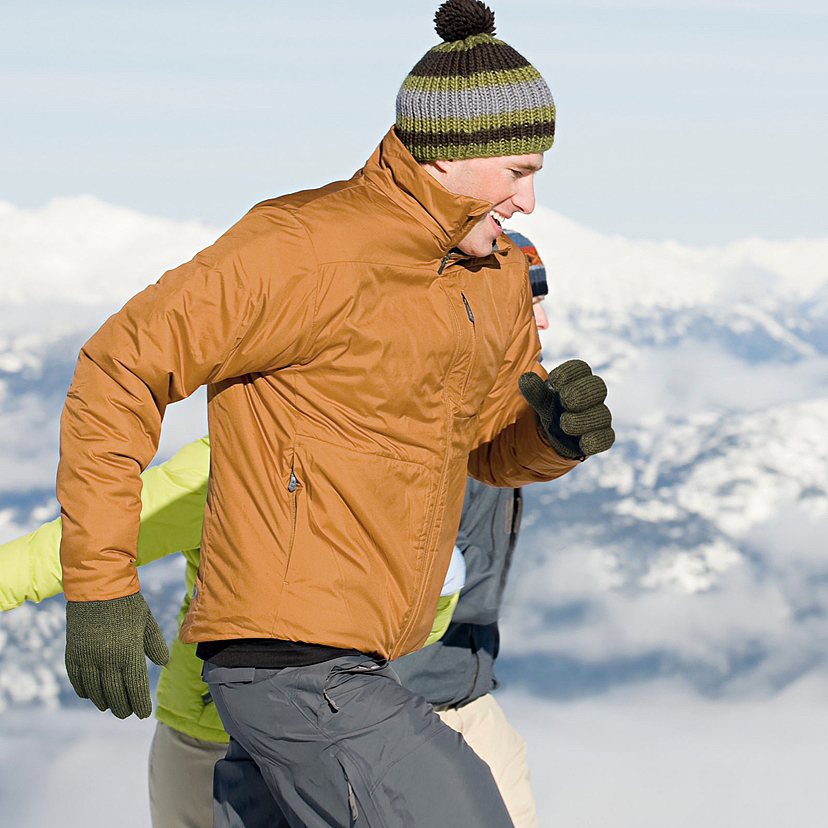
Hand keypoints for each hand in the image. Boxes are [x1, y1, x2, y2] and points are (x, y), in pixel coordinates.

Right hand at [65, 592, 168, 718]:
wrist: (97, 586)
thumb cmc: (128, 603)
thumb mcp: (147, 621)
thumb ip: (154, 644)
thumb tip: (162, 663)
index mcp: (129, 652)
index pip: (136, 688)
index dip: (140, 704)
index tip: (143, 713)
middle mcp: (107, 659)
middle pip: (115, 695)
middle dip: (123, 708)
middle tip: (128, 713)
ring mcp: (88, 658)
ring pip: (95, 692)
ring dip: (104, 702)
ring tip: (111, 707)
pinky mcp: (72, 653)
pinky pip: (77, 680)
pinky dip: (85, 691)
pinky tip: (91, 695)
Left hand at [519, 359, 614, 458]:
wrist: (556, 436)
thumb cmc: (551, 410)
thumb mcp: (541, 400)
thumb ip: (535, 391)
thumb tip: (526, 378)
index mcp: (578, 380)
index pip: (581, 368)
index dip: (570, 372)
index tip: (553, 381)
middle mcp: (593, 396)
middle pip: (598, 387)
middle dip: (581, 393)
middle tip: (565, 400)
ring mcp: (600, 416)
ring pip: (602, 414)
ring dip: (583, 419)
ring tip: (564, 424)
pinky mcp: (602, 436)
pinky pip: (607, 437)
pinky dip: (596, 440)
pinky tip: (583, 443)